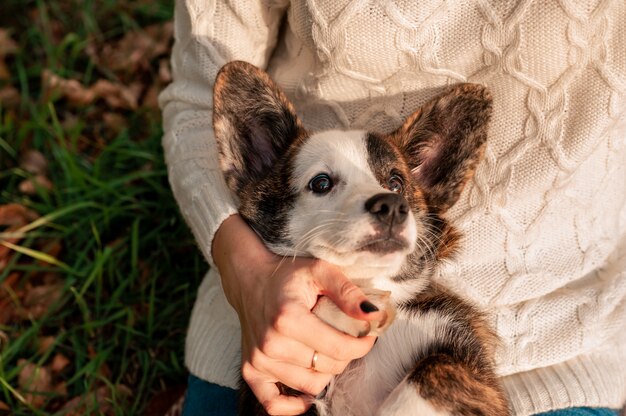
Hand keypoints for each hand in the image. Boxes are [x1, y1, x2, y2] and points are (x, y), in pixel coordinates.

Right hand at [213, 214, 383, 414]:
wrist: (251, 279)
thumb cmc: (288, 275)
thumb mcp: (320, 270)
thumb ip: (348, 292)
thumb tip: (373, 315)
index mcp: (287, 318)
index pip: (339, 348)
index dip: (362, 344)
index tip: (368, 334)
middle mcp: (270, 343)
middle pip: (328, 368)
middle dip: (346, 355)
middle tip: (348, 337)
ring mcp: (258, 360)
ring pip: (310, 386)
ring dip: (326, 371)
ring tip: (325, 349)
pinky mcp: (250, 371)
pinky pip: (274, 404)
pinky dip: (293, 404)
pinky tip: (307, 390)